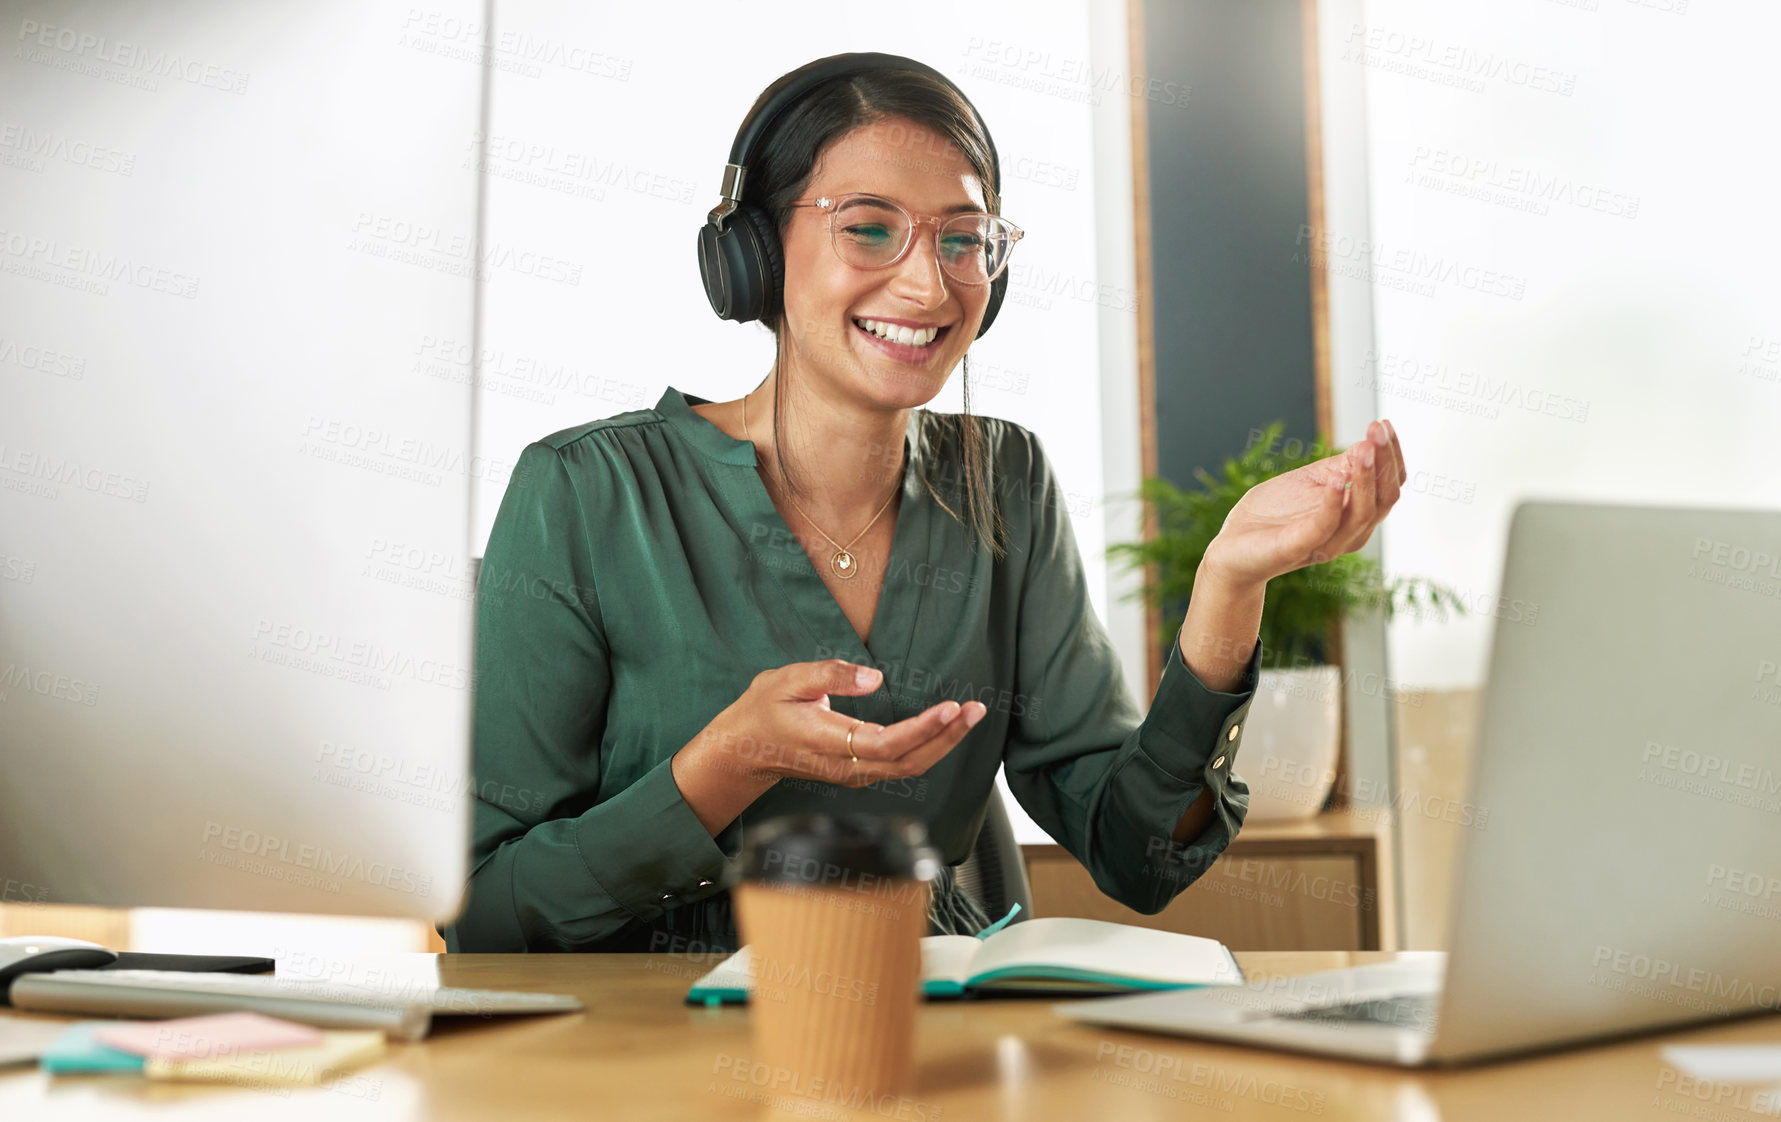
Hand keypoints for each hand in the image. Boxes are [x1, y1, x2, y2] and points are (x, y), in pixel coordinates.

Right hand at [691, 660, 985, 793]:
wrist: (743, 750)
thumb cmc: (763, 711)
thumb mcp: (786, 680)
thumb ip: (830, 675)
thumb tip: (876, 678)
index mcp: (828, 742)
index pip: (885, 744)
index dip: (921, 729)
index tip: (948, 708)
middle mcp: (846, 766)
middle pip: (907, 762)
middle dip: (947, 737)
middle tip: (976, 709)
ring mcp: (853, 774)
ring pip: (909, 767)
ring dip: (943, 743)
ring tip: (970, 715)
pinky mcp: (859, 771)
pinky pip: (901, 765)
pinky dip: (929, 747)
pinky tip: (946, 729)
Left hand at [1203, 419, 1406, 589]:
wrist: (1233, 547)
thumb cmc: (1274, 514)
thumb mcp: (1311, 480)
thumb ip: (1341, 466)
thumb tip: (1369, 441)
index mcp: (1356, 515)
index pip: (1389, 486)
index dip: (1392, 455)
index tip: (1384, 423)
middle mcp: (1350, 532)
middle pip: (1384, 499)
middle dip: (1384, 461)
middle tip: (1377, 429)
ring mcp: (1327, 543)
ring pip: (1362, 513)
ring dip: (1366, 477)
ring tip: (1364, 447)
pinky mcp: (1299, 547)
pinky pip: (1325, 526)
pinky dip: (1334, 502)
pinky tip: (1337, 478)